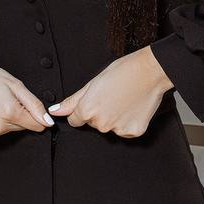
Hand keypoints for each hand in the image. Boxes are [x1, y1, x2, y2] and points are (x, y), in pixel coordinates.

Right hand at [0, 58, 54, 139]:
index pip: (38, 125)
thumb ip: (34, 104)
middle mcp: (0, 126)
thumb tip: (48, 121)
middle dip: (21, 114)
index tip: (29, 105)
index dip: (37, 115)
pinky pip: (0, 132)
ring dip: (9, 119)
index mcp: (10, 112)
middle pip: (24, 127)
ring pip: (12, 130)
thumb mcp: (14, 84)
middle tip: (7, 98)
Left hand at [48, 47, 173, 137]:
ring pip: (109, 127)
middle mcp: (100, 124)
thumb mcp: (92, 83)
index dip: (84, 109)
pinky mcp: (133, 132)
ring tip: (123, 100)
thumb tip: (55, 111)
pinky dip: (128, 122)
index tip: (95, 101)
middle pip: (93, 123)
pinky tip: (132, 108)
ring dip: (114, 118)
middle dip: (99, 113)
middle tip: (112, 96)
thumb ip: (72, 101)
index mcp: (87, 110)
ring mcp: (117, 129)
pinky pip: (125, 131)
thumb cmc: (122, 72)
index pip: (75, 120)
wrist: (149, 72)